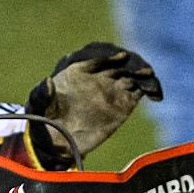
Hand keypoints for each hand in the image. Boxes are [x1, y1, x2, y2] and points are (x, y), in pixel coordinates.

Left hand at [26, 42, 162, 166]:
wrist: (55, 139)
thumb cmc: (43, 118)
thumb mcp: (37, 105)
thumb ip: (40, 94)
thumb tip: (46, 82)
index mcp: (78, 68)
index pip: (97, 54)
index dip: (108, 55)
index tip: (120, 58)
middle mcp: (98, 74)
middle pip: (119, 60)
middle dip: (131, 62)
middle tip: (143, 71)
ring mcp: (112, 86)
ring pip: (132, 73)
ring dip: (144, 74)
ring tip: (151, 85)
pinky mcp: (123, 101)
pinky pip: (141, 90)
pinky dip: (150, 89)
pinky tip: (156, 96)